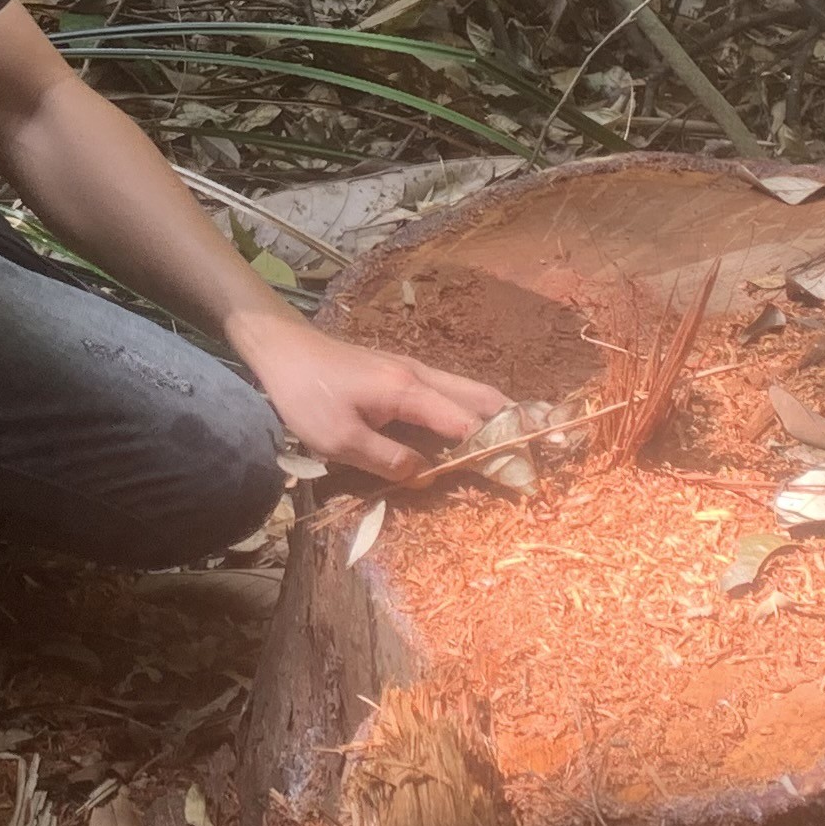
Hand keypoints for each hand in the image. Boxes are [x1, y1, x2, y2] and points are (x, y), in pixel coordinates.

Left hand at [231, 311, 507, 482]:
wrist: (281, 348)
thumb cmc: (306, 395)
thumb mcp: (340, 440)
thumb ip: (387, 460)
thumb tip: (427, 477)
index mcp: (410, 392)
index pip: (469, 425)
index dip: (498, 450)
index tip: (524, 475)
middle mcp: (422, 375)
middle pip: (483, 399)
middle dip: (515, 424)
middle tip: (543, 451)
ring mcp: (414, 369)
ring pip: (470, 391)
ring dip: (497, 415)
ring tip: (521, 441)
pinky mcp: (402, 372)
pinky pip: (451, 392)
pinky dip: (473, 410)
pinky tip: (473, 428)